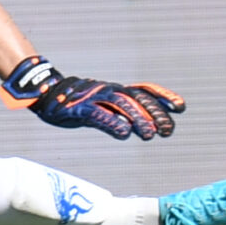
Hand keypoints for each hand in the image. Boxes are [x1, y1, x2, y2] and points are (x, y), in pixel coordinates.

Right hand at [1, 57, 185, 139]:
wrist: (45, 93)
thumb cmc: (77, 102)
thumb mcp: (103, 106)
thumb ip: (122, 114)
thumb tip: (144, 127)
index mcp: (116, 89)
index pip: (144, 90)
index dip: (162, 97)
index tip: (181, 107)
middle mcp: (108, 90)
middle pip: (136, 98)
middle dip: (154, 113)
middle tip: (168, 130)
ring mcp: (94, 97)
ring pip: (120, 104)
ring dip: (137, 118)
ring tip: (151, 135)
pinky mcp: (79, 108)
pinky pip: (98, 114)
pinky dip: (112, 123)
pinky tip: (124, 134)